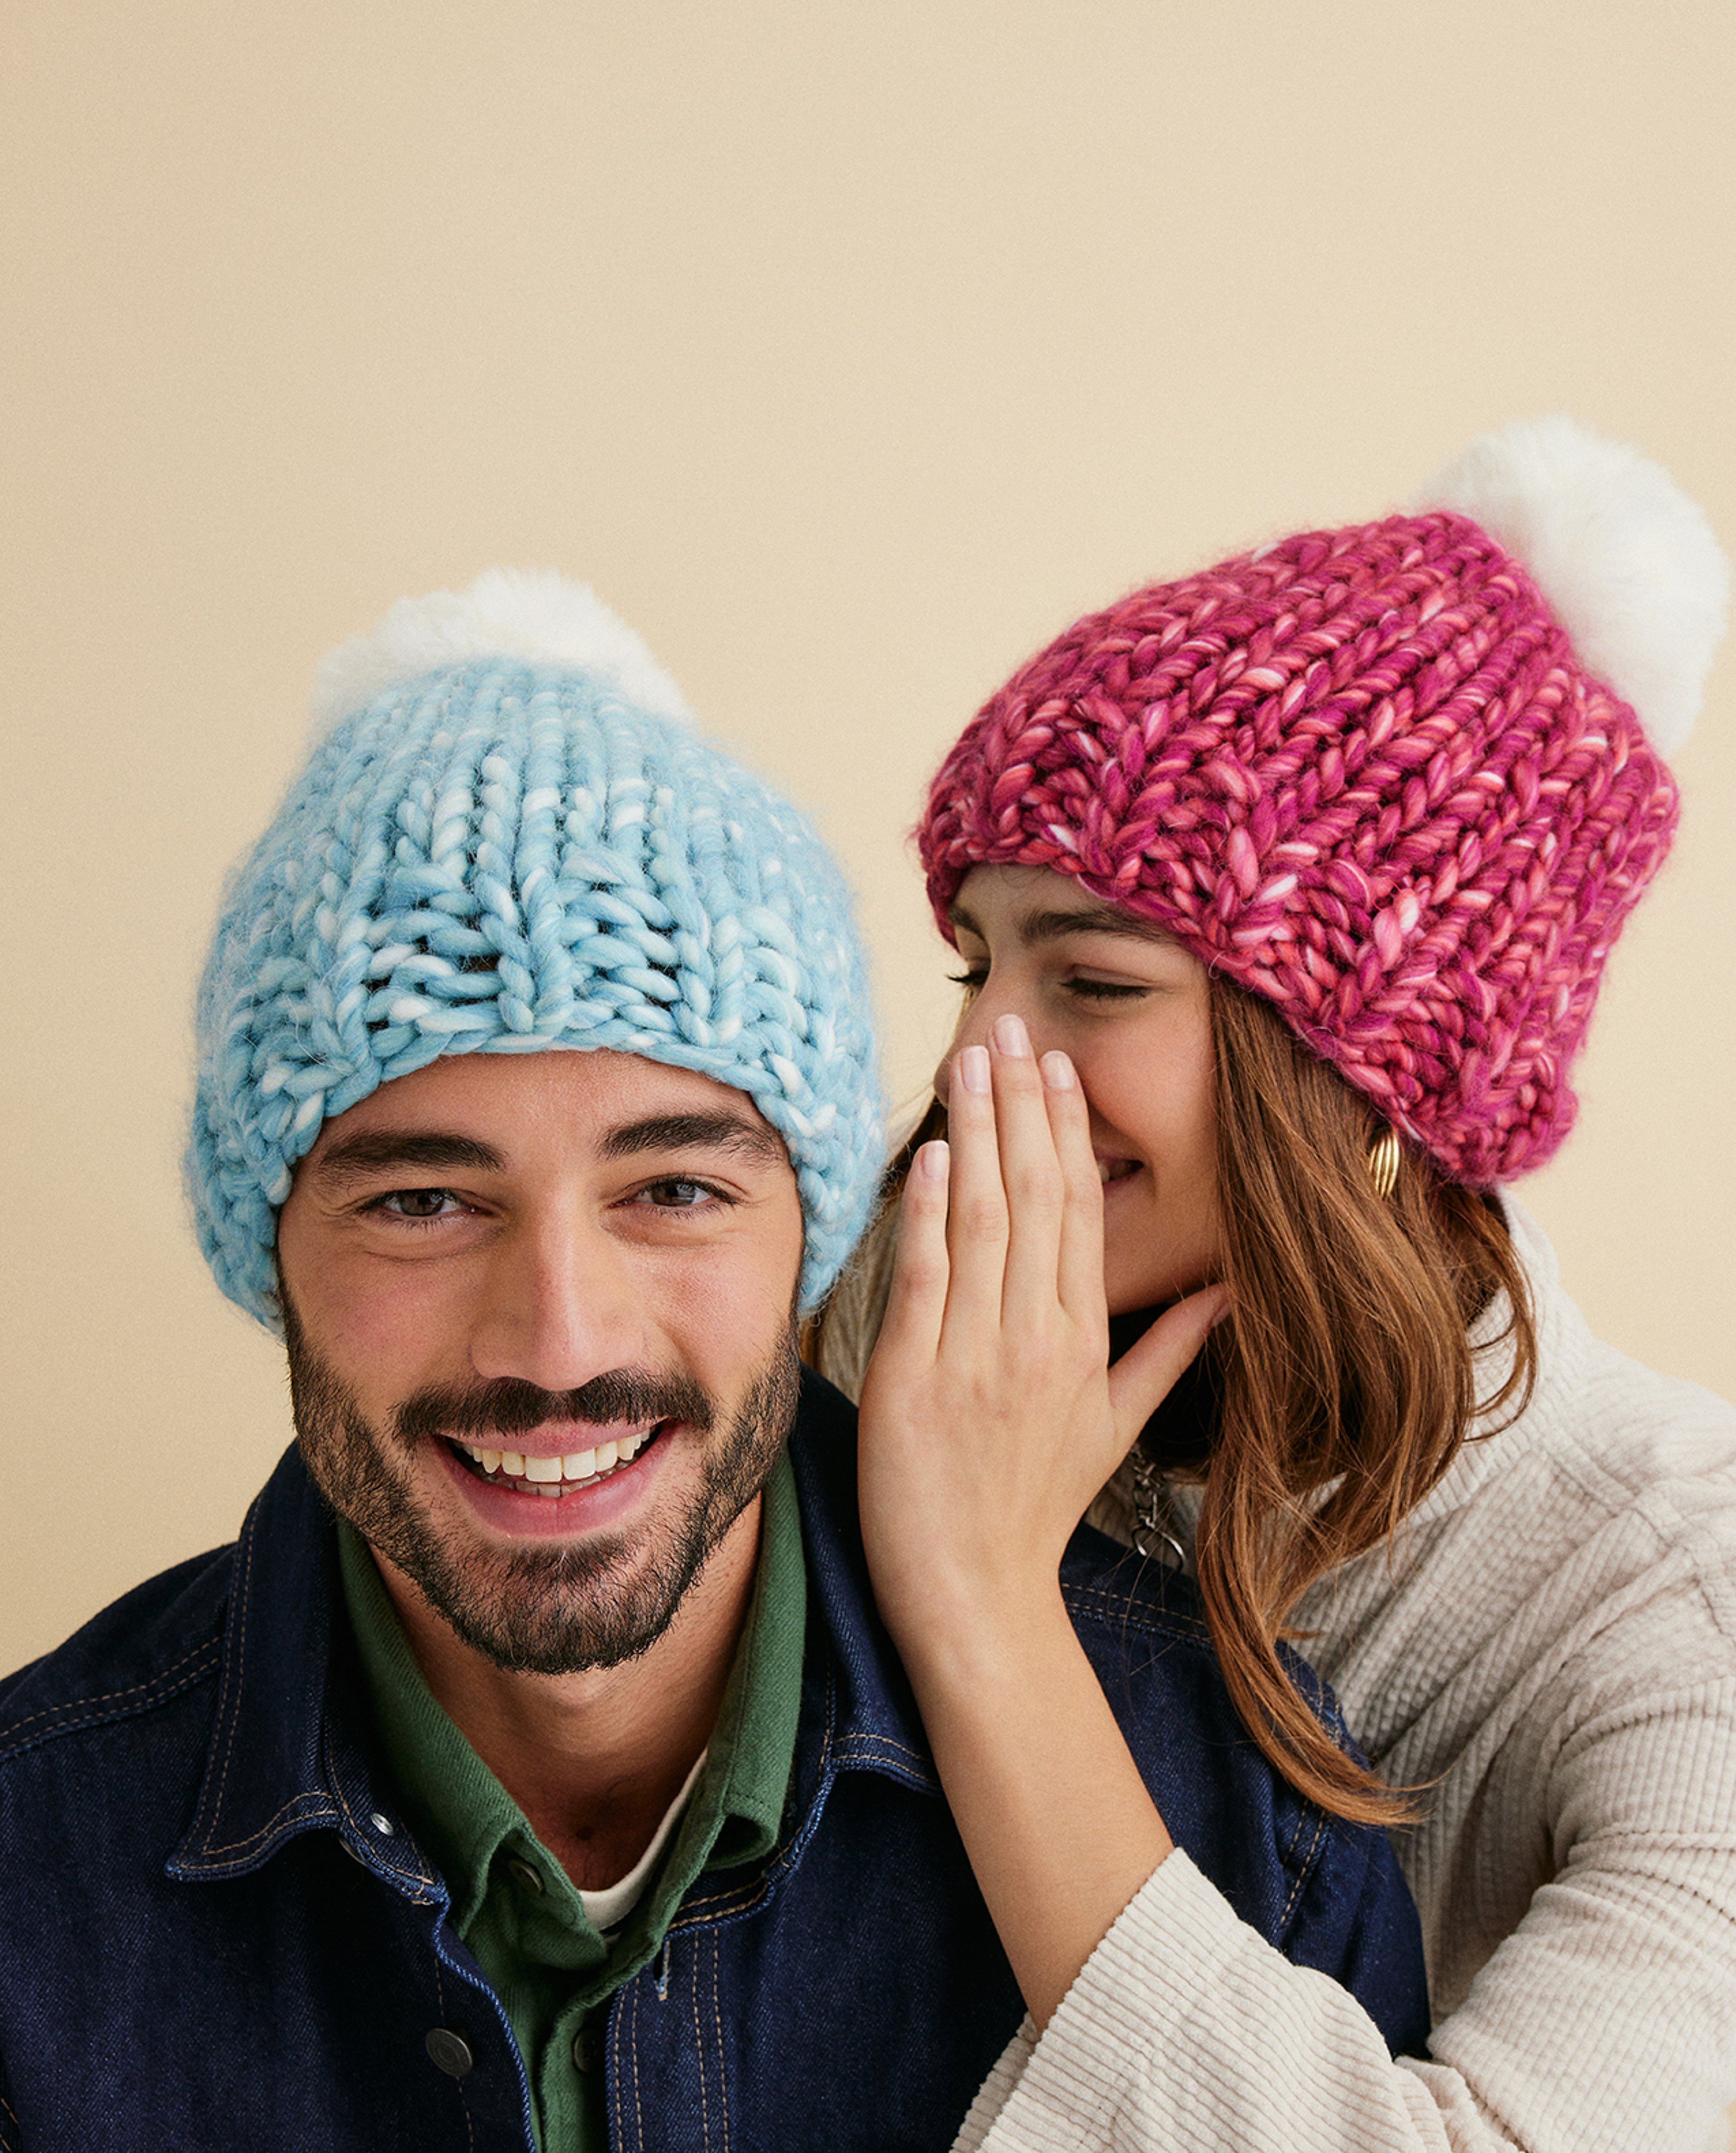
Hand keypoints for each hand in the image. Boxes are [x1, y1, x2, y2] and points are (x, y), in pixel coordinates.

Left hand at [857, 1011, 1226, 1656]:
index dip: (1069, 1133)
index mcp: (1086, 1342)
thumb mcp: (1117, 1428)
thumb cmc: (1036, 1509)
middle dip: (1022, 1106)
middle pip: (1037, 1198)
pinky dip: (931, 1210)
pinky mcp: (915, 1378)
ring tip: (970, 1061)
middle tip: (1008, 1028)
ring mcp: (978, 1356)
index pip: (1081, 1213)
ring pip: (984, 1221)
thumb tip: (1224, 1294)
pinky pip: (929, 1277)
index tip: (1058, 1067)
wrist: (976, 1595)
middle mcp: (1039, 1339)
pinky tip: (934, 1152)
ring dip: (977, 1134)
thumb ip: (1168, 1350)